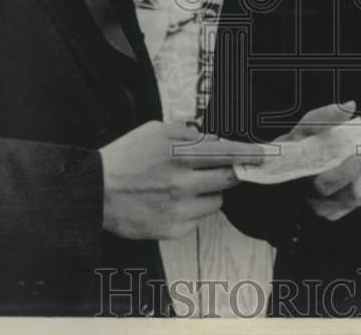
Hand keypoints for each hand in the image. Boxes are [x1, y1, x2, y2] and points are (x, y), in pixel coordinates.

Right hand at [99, 120, 264, 239]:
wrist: (94, 192)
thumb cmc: (124, 157)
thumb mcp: (154, 131)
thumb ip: (187, 133)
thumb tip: (213, 140)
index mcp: (180, 155)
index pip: (227, 153)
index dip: (250, 154)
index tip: (266, 155)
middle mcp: (183, 183)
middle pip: (228, 179)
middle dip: (230, 172)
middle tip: (223, 169)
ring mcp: (179, 209)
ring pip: (216, 201)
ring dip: (210, 192)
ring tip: (186, 186)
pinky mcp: (173, 230)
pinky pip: (198, 219)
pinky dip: (193, 210)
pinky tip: (172, 202)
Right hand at [283, 100, 360, 221]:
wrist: (289, 167)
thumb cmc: (297, 146)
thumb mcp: (306, 127)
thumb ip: (325, 117)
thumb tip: (350, 106)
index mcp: (304, 181)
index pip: (329, 184)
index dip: (348, 169)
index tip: (359, 151)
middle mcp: (316, 202)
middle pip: (352, 192)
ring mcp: (329, 210)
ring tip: (359, 156)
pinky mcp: (340, 212)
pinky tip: (358, 168)